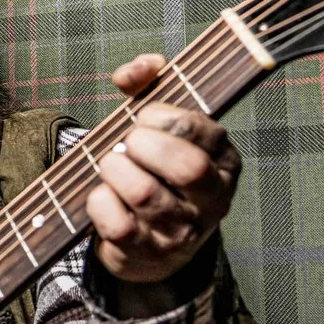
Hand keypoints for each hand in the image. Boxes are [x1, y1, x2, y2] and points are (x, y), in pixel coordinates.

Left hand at [86, 53, 242, 297]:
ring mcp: (182, 231)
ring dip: (116, 171)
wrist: (150, 242)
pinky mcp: (149, 254)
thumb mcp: (158, 124)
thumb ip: (148, 83)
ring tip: (110, 165)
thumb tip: (137, 70)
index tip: (141, 116)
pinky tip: (100, 195)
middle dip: (145, 145)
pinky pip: (120, 226)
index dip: (162, 116)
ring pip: (146, 195)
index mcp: (223, 160)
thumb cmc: (153, 168)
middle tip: (127, 142)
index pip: (200, 129)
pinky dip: (100, 204)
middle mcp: (211, 198)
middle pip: (186, 166)